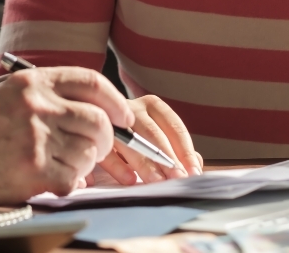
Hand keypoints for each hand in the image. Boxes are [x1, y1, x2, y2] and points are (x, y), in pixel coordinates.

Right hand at [0, 66, 132, 204]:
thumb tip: (99, 109)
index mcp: (33, 82)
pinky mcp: (32, 167)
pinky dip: (69, 183)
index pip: (91, 82)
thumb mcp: (10, 96)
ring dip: (84, 165)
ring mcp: (35, 136)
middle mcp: (37, 104)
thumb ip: (49, 95)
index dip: (115, 101)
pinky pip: (73, 178)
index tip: (124, 116)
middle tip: (98, 151)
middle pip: (98, 121)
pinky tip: (51, 180)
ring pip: (89, 153)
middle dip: (106, 140)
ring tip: (61, 166)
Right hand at [87, 95, 202, 185]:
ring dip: (144, 164)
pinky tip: (129, 179)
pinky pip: (107, 151)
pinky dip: (118, 166)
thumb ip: (178, 149)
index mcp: (153, 106)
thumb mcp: (158, 137)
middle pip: (153, 133)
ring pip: (130, 141)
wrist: (92, 123)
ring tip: (157, 182)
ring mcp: (111, 119)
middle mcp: (133, 108)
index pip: (175, 127)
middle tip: (177, 179)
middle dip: (166, 158)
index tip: (193, 172)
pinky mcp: (93, 134)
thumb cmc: (135, 136)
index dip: (185, 151)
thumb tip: (196, 165)